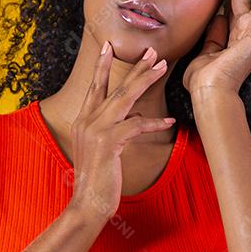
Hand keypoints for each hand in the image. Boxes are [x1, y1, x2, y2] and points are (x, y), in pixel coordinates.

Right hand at [65, 41, 176, 225]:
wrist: (87, 204)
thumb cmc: (97, 180)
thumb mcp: (103, 151)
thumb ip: (113, 131)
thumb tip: (132, 118)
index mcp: (82, 121)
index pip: (94, 88)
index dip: (102, 67)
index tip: (108, 47)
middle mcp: (86, 121)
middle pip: (113, 87)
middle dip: (133, 67)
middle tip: (150, 51)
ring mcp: (95, 131)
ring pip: (124, 98)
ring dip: (144, 80)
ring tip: (161, 66)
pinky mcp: (108, 143)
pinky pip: (135, 125)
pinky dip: (152, 122)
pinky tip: (168, 120)